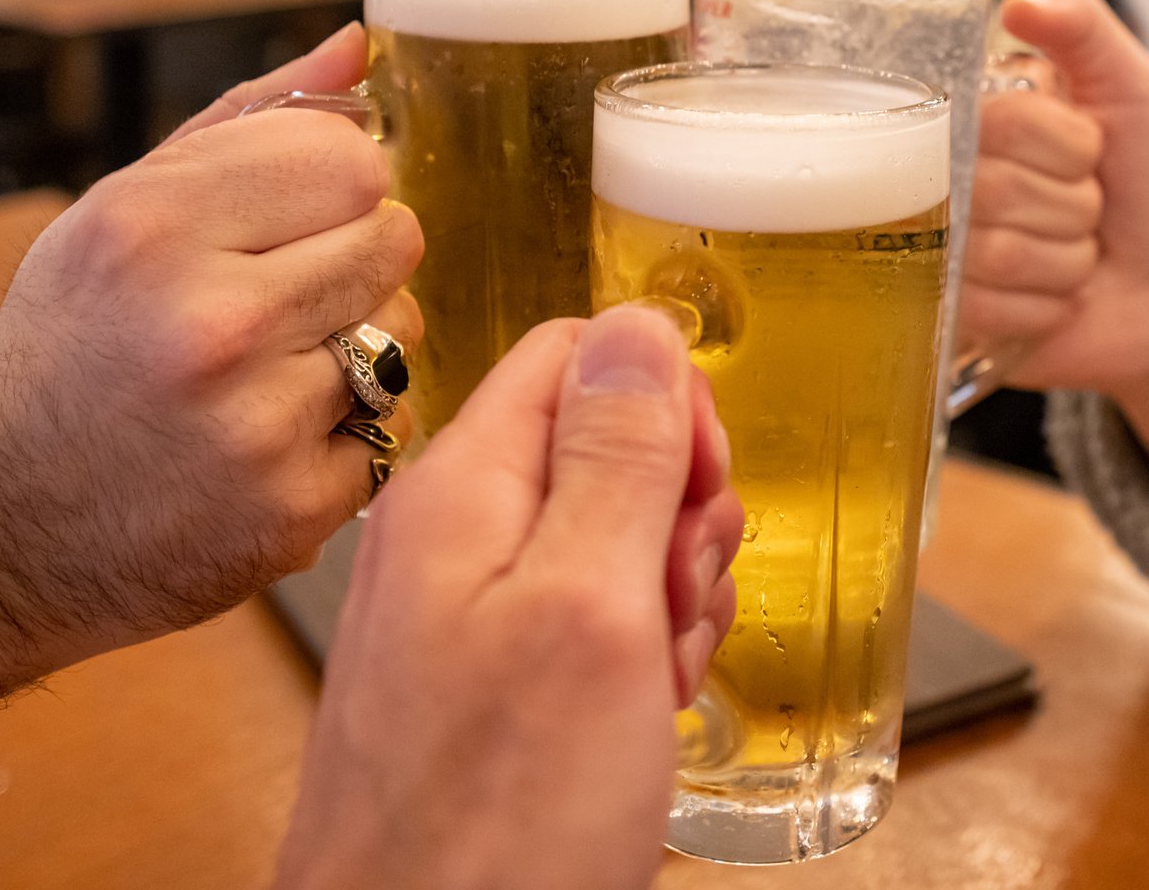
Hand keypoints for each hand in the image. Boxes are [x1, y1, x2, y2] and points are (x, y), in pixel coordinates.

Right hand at [0, 23, 425, 708]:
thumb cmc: (67, 353)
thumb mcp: (122, 214)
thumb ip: (250, 123)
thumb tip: (360, 47)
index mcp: (155, 226)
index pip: (353, 160)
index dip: (336, 188)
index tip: (296, 221)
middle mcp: (210, 320)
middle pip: (392, 240)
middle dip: (354, 263)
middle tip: (284, 302)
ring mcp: (255, 422)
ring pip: (400, 337)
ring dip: (356, 352)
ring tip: (266, 376)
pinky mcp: (290, 509)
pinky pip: (389, 434)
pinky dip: (343, 440)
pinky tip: (267, 445)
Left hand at [276, 305, 743, 889]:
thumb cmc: (492, 824)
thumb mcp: (591, 608)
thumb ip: (616, 455)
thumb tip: (641, 323)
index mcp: (463, 491)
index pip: (577, 355)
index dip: (666, 408)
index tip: (699, 493)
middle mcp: (449, 538)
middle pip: (598, 448)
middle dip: (676, 514)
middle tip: (676, 602)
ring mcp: (458, 615)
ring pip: (603, 541)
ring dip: (664, 596)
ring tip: (656, 679)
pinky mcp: (476, 687)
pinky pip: (579, 624)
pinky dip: (632, 661)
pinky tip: (636, 721)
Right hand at [962, 0, 1148, 499]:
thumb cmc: (1145, 182)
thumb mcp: (1132, 87)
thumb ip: (1084, 27)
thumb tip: (1018, 5)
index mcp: (978, 110)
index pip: (1000, 121)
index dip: (1066, 144)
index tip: (1090, 150)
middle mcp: (944, 174)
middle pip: (993, 190)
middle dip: (1070, 205)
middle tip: (1085, 207)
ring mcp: (939, 246)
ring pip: (995, 253)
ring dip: (1064, 259)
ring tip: (1073, 251)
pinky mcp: (948, 313)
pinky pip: (989, 308)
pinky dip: (1045, 305)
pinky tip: (1054, 296)